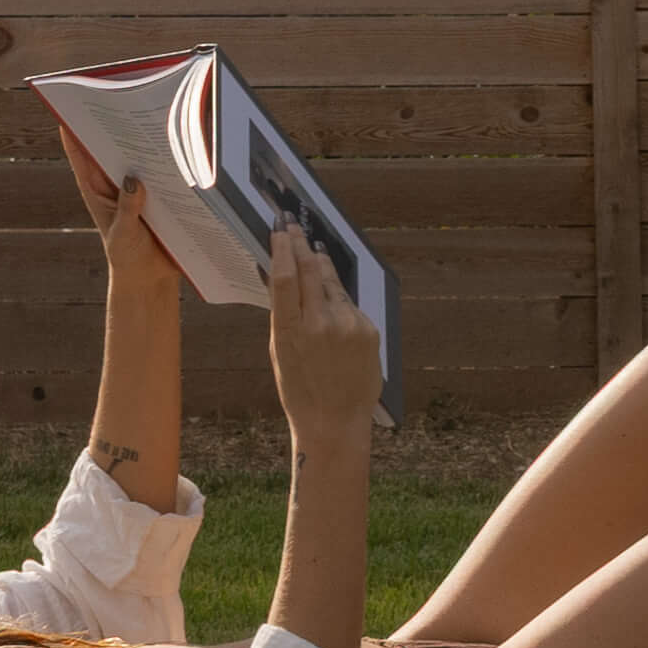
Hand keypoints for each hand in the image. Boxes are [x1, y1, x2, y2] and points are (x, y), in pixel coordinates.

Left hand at [46, 116, 168, 273]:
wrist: (149, 278)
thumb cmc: (127, 257)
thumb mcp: (123, 235)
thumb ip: (127, 210)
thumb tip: (134, 180)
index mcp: (95, 188)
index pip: (80, 153)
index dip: (72, 128)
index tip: (71, 102)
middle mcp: (113, 181)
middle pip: (111, 146)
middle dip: (115, 124)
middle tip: (124, 99)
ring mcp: (136, 184)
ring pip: (137, 154)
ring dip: (145, 138)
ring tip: (154, 114)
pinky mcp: (157, 191)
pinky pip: (161, 169)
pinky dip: (168, 158)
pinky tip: (180, 144)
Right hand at [258, 219, 373, 446]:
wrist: (336, 420)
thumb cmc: (300, 390)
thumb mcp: (281, 352)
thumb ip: (283, 315)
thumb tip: (279, 277)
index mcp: (291, 331)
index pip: (285, 278)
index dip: (282, 249)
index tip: (279, 230)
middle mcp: (321, 324)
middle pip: (310, 270)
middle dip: (300, 244)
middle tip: (294, 227)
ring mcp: (348, 326)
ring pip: (332, 284)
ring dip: (322, 266)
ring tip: (313, 250)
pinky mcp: (368, 330)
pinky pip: (349, 305)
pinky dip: (339, 300)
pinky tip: (333, 304)